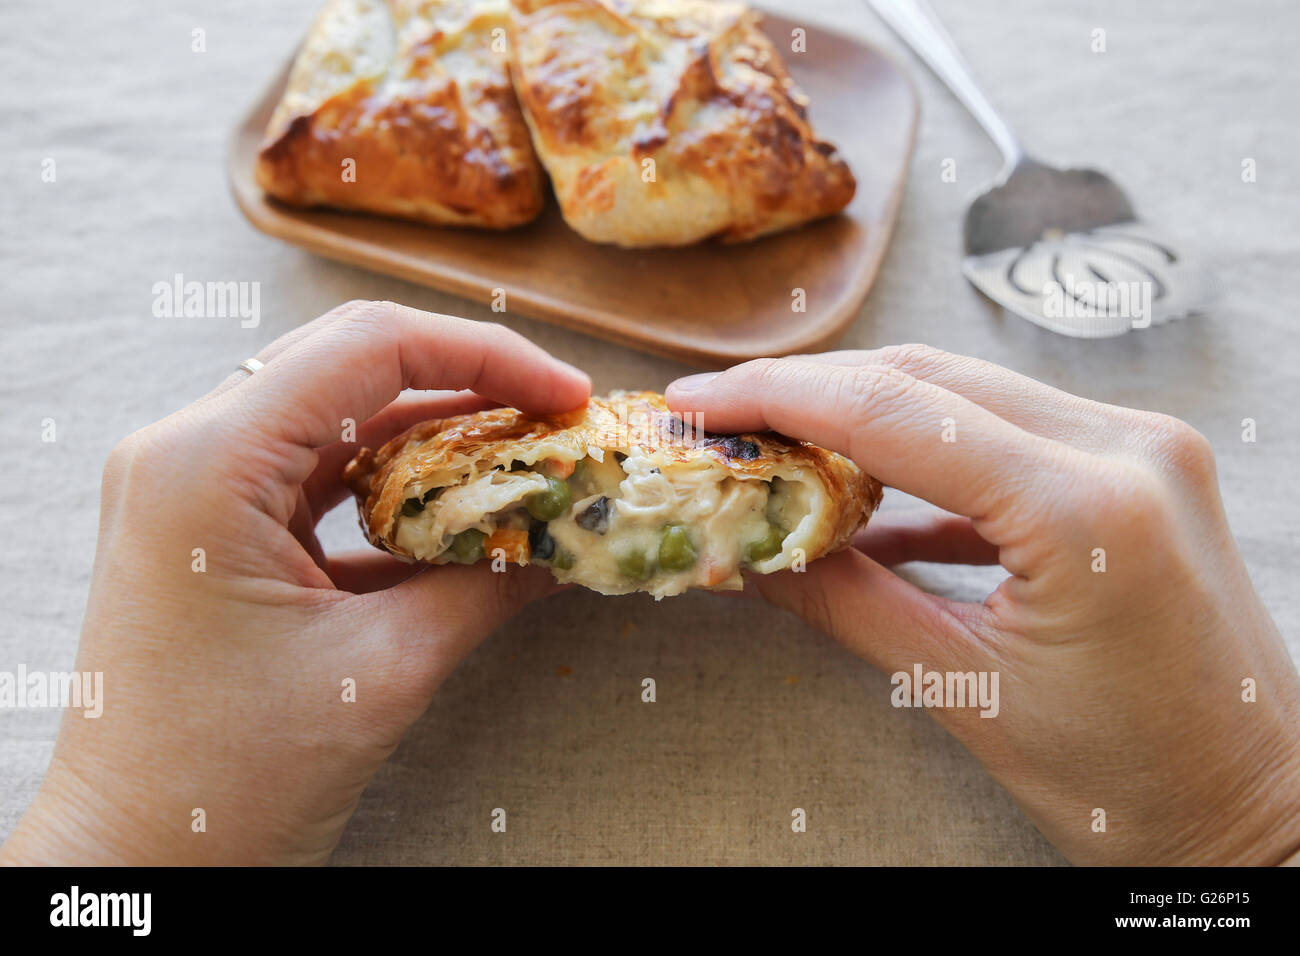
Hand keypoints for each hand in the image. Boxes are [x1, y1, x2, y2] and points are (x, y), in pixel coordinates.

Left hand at [0, 301, 589, 864]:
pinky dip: (397, 488)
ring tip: (528, 459)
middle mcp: (188, 453)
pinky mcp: (213, 531)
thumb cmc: (229, 778)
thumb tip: (572, 540)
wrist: (135, 861)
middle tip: (559, 418)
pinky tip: (467, 513)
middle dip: (468, 383)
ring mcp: (194, 490)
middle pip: (351, 365)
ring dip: (437, 435)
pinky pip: (320, 478)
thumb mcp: (382, 671)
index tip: (570, 394)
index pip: (368, 348)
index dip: (487, 357)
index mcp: (209, 463)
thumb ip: (486, 588)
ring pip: (340, 418)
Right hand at [668, 345, 1299, 865]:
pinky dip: (926, 455)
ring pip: (963, 391)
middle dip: (808, 393)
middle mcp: (1126, 446)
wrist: (1260, 811)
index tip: (695, 403)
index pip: (894, 410)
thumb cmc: (1131, 781)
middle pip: (925, 378)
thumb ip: (843, 604)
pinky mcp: (1137, 466)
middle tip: (719, 419)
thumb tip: (739, 556)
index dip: (776, 397)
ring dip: (863, 415)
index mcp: (1085, 507)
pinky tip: (862, 498)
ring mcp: (1142, 446)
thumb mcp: (965, 694)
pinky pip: (1005, 435)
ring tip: (776, 452)